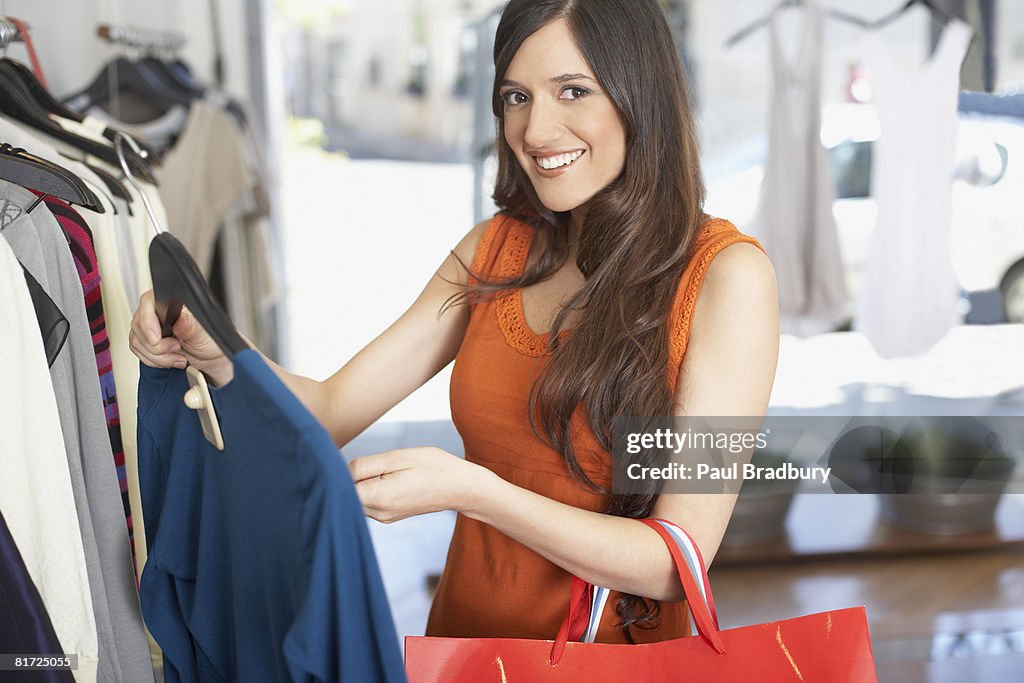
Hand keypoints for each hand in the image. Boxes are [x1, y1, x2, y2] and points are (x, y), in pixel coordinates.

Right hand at [129, 289, 233, 383]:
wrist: (210, 357)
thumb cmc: (211, 341)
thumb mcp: (205, 334)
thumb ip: (192, 327)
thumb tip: (181, 319)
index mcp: (172, 301)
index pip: (148, 303)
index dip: (148, 323)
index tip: (156, 340)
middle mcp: (157, 310)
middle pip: (139, 326)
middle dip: (157, 346)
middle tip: (177, 348)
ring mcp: (150, 325)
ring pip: (137, 341)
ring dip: (158, 356)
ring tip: (177, 355)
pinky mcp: (146, 340)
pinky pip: (139, 351)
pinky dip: (154, 360)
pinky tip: (169, 358)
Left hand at [349, 447, 494, 522]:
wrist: (460, 487)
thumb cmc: (434, 467)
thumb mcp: (398, 457)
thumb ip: (365, 465)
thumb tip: (341, 471)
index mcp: (380, 498)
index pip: (340, 489)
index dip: (335, 473)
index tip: (339, 460)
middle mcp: (380, 513)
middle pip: (346, 496)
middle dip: (345, 478)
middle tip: (358, 460)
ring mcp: (385, 517)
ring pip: (356, 500)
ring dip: (358, 484)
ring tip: (375, 468)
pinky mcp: (390, 516)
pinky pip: (368, 503)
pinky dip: (368, 490)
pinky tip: (382, 477)